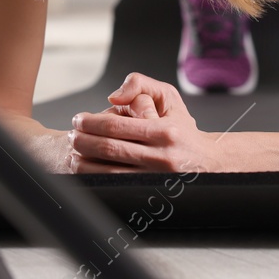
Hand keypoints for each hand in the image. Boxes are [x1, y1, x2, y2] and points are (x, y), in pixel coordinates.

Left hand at [67, 72, 222, 172]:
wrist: (207, 161)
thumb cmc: (182, 127)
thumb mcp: (168, 96)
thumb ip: (140, 85)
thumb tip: (113, 96)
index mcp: (164, 131)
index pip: (116, 127)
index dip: (90, 123)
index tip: (77, 120)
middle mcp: (162, 157)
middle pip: (109, 150)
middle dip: (83, 142)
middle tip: (70, 137)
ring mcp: (157, 179)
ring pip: (110, 172)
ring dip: (84, 163)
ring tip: (73, 154)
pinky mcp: (153, 194)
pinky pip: (118, 186)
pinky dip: (97, 179)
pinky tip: (86, 172)